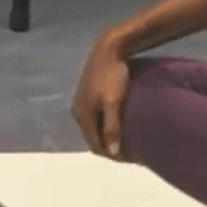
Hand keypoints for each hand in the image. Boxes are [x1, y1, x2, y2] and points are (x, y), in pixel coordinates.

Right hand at [71, 38, 132, 162]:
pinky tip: (117, 122)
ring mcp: (81, 102)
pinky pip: (95, 117)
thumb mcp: (114, 102)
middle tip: (128, 152)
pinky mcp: (87, 94)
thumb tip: (112, 153)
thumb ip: (112, 127)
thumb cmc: (113, 75)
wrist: (108, 48)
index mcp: (82, 116)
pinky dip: (105, 124)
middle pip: (93, 138)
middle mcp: (78, 111)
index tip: (128, 159)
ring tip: (124, 138)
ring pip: (94, 127)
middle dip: (108, 146)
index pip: (95, 145)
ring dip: (106, 135)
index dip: (111, 155)